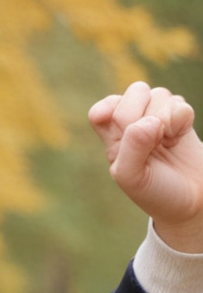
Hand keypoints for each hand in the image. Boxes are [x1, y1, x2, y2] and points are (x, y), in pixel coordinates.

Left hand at [90, 82, 202, 253]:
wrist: (190, 199)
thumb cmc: (155, 191)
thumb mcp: (133, 177)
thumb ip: (133, 147)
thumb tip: (150, 121)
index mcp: (113, 139)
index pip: (101, 112)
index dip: (109, 110)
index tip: (119, 126)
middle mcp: (132, 123)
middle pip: (134, 93)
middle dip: (141, 114)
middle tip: (149, 142)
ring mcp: (157, 116)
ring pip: (158, 94)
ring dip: (164, 119)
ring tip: (164, 143)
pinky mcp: (179, 115)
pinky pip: (179, 102)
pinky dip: (181, 120)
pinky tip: (177, 137)